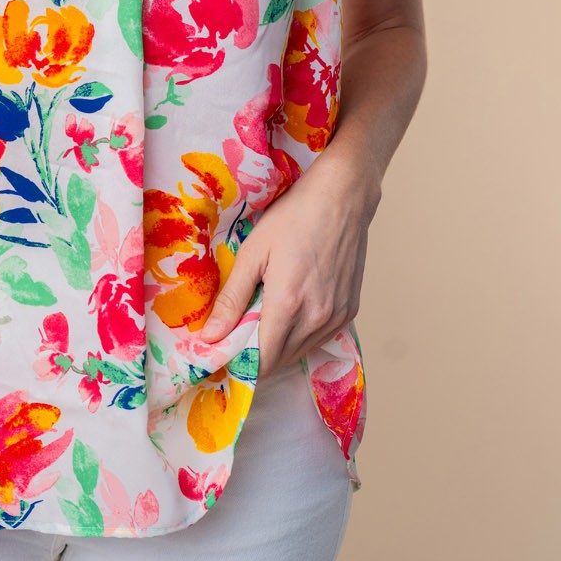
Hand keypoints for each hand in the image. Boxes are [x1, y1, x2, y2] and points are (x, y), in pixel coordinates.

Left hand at [197, 152, 377, 376]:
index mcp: (288, 305)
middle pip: (279, 361)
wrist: (342, 196)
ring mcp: (337, 316)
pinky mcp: (350, 310)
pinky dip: (299, 334)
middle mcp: (317, 319)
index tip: (222, 352)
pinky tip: (289, 308)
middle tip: (237, 331)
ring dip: (277, 345)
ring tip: (262, 315)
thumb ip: (232, 298)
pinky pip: (318, 337)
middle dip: (254, 355)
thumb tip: (210, 337)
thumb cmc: (294, 216)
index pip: (260, 362)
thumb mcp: (253, 251)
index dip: (239, 364)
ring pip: (299, 352)